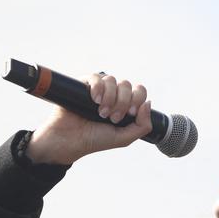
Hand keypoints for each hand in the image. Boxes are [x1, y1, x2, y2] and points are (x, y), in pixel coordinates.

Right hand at [26, 73, 152, 164]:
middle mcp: (113, 95)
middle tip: (112, 118)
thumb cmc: (96, 140)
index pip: (139, 92)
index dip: (137, 100)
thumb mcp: (124, 138)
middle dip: (122, 103)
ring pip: (113, 80)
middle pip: (127, 85)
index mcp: (124, 105)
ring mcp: (99, 89)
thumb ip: (143, 126)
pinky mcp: (84, 85)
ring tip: (101, 113)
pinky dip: (98, 88)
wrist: (70, 140)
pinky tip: (95, 100)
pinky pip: (97, 77)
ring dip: (110, 98)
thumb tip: (148, 103)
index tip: (129, 114)